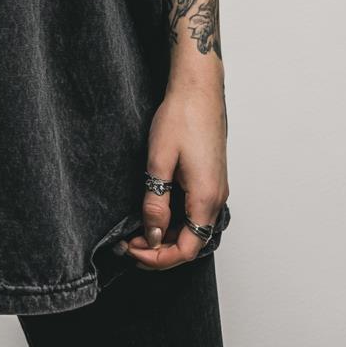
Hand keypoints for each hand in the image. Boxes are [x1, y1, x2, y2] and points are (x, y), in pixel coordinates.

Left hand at [122, 80, 228, 270]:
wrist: (198, 89)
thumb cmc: (181, 117)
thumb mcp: (159, 161)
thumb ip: (156, 202)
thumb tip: (153, 235)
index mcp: (206, 198)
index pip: (186, 249)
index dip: (158, 258)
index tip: (132, 250)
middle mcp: (217, 198)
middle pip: (191, 242)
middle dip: (159, 249)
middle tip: (128, 243)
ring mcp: (216, 188)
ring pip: (193, 228)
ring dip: (167, 235)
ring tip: (137, 230)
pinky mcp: (211, 178)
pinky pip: (195, 211)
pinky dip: (175, 220)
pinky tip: (155, 211)